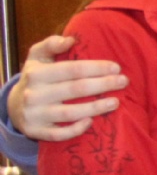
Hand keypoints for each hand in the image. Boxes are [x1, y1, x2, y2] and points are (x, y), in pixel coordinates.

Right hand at [11, 35, 126, 140]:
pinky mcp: (35, 132)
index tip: (116, 67)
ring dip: (96, 108)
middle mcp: (34, 94)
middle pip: (75, 89)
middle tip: (124, 82)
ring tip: (116, 102)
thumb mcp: (37, 57)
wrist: (14, 105)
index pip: (72, 69)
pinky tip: (92, 121)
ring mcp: (34, 115)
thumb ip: (51, 45)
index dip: (96, 68)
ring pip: (70, 113)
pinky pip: (59, 134)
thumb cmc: (36, 77)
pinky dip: (76, 129)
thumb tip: (70, 40)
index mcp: (37, 74)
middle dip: (103, 85)